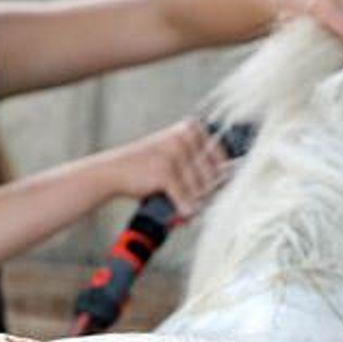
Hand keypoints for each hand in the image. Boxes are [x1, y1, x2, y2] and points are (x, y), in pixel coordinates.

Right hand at [99, 119, 231, 219]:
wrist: (113, 170)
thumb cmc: (148, 165)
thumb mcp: (175, 153)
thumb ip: (200, 161)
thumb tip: (228, 177)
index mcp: (191, 128)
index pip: (221, 157)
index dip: (220, 177)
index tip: (214, 190)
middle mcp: (185, 137)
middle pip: (213, 174)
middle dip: (207, 194)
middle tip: (200, 204)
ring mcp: (175, 153)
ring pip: (201, 189)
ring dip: (196, 204)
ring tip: (190, 209)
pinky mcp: (165, 171)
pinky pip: (186, 198)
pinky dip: (185, 209)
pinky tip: (184, 213)